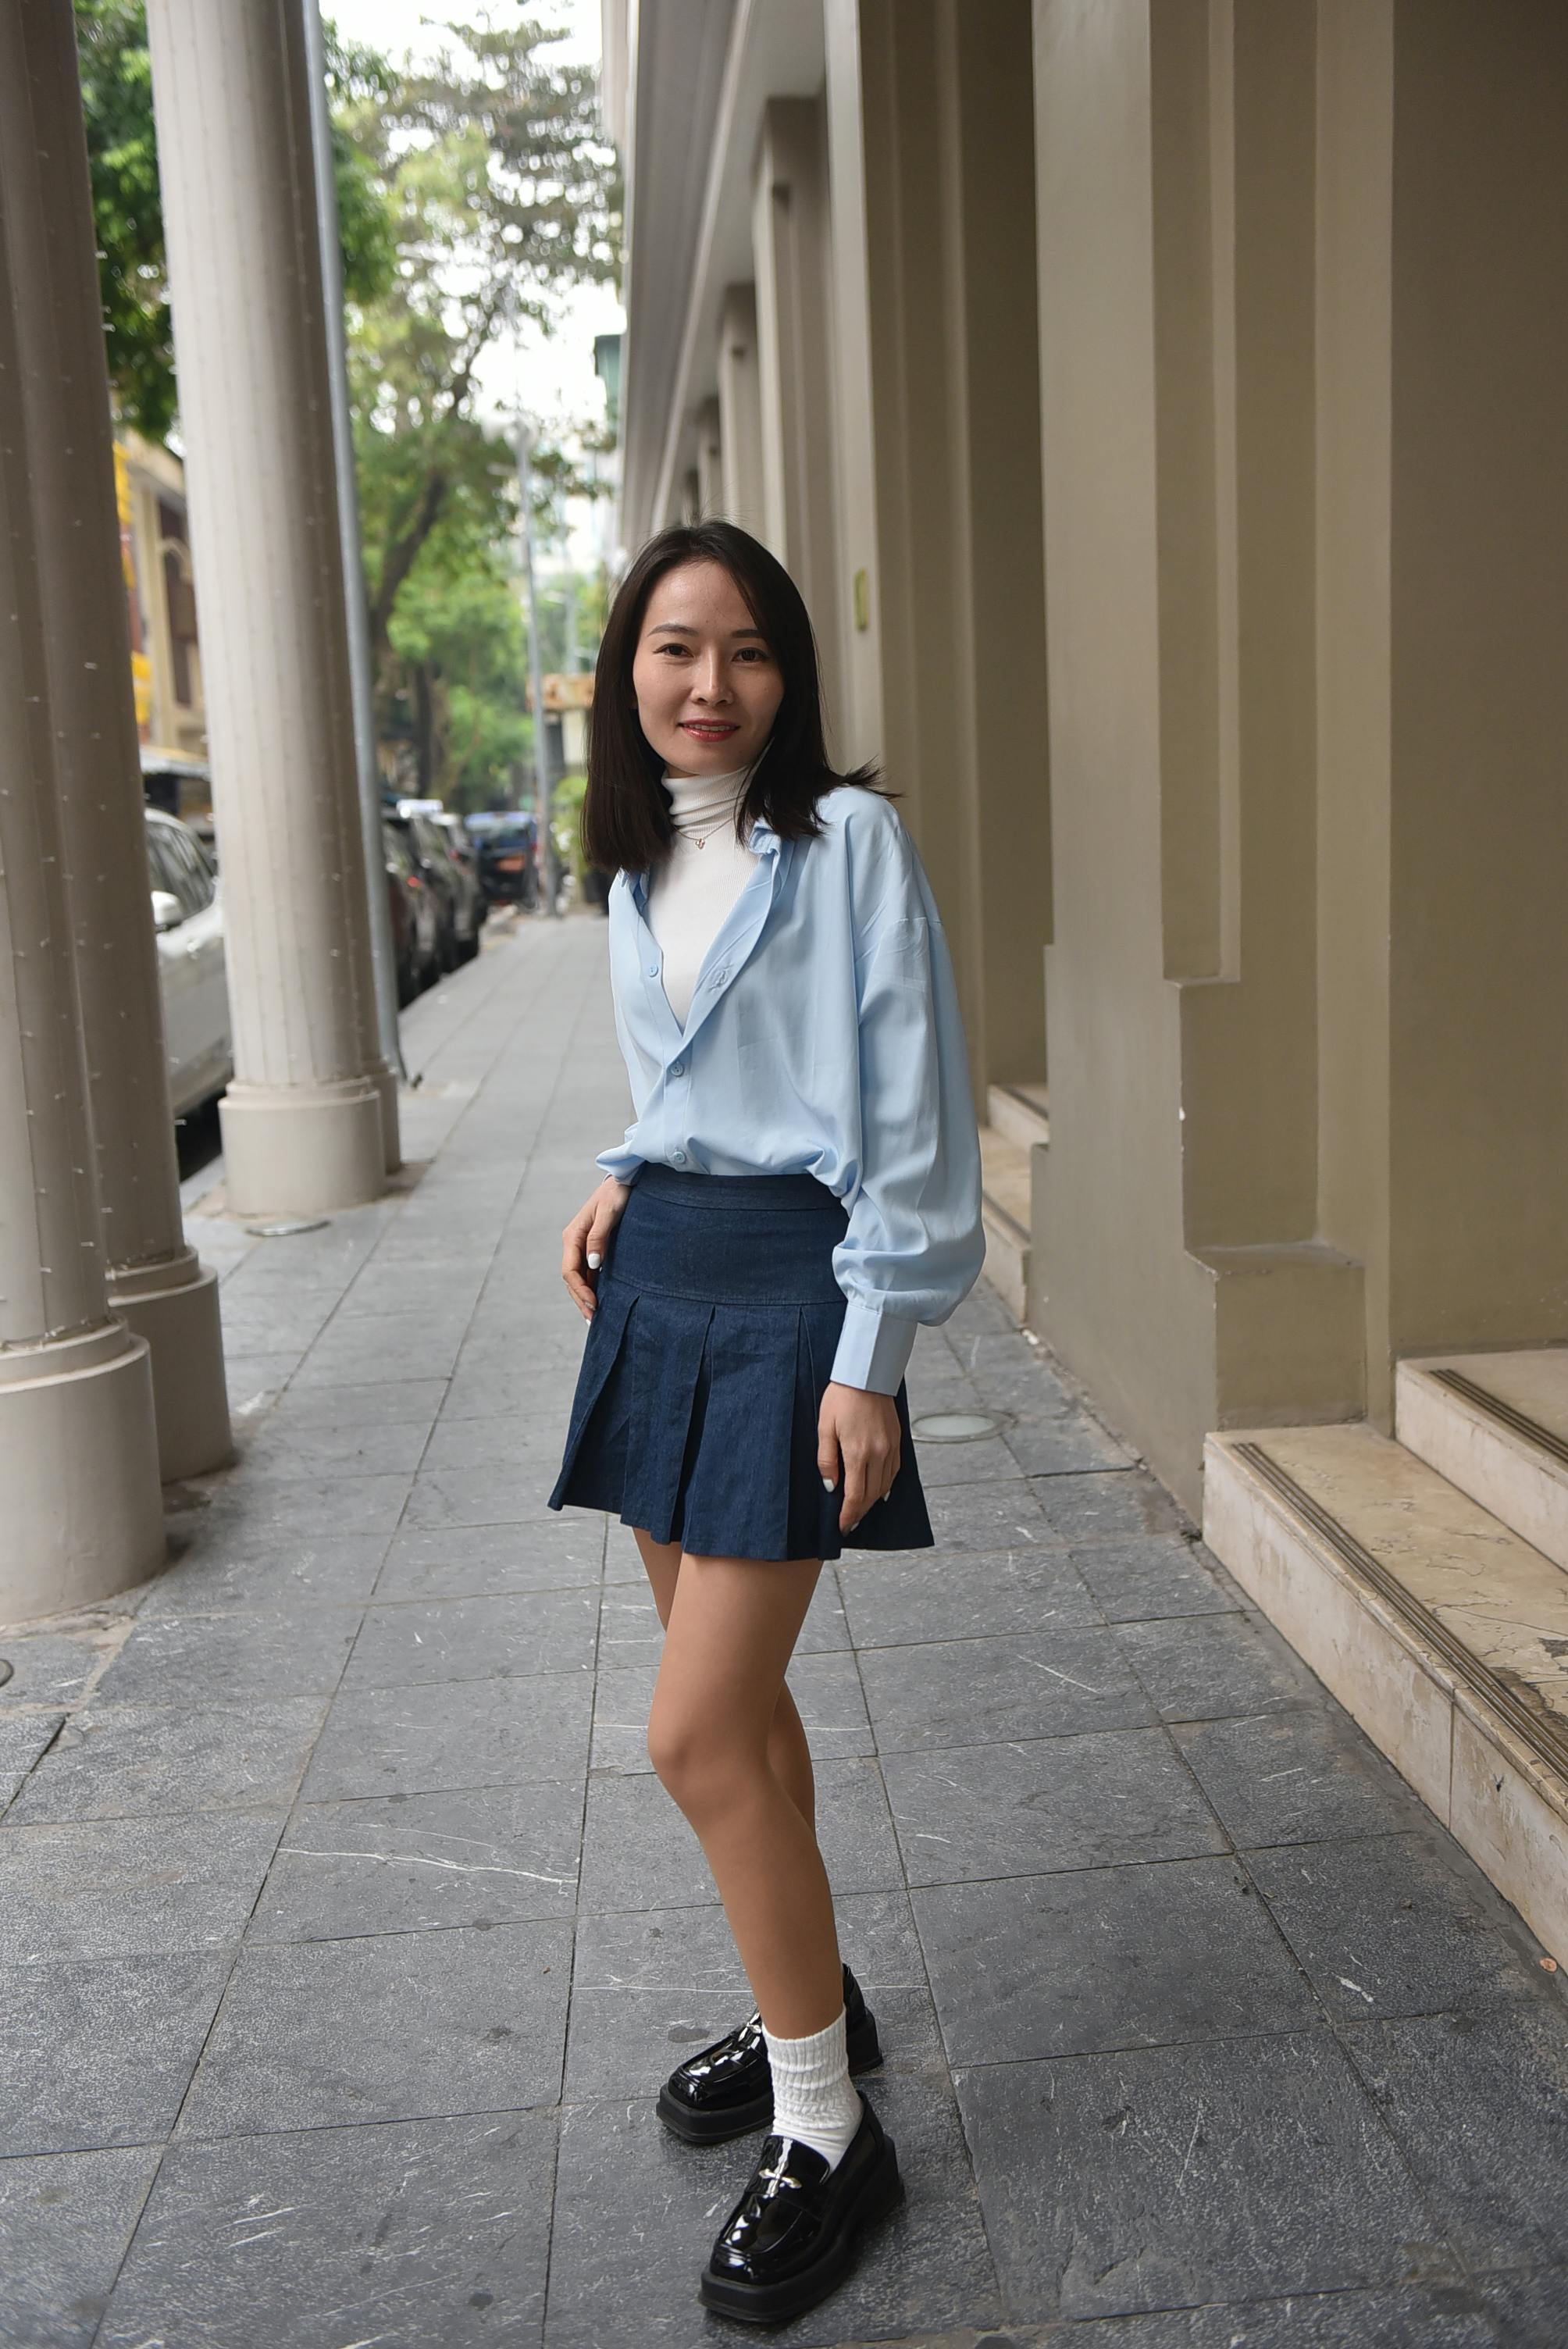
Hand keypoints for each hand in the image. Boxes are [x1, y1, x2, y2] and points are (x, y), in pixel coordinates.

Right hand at [562, 1177, 631, 1319]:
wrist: (626, 1179)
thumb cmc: (617, 1193)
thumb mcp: (609, 1212)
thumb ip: (599, 1237)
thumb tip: (593, 1264)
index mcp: (572, 1235)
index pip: (570, 1271)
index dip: (580, 1291)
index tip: (594, 1305)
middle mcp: (574, 1242)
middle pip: (572, 1278)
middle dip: (581, 1299)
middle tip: (593, 1319)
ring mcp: (582, 1245)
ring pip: (579, 1277)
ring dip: (584, 1296)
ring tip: (594, 1316)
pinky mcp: (594, 1246)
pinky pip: (588, 1272)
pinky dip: (591, 1287)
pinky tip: (599, 1298)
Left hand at [818, 1381, 900, 1532]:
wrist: (867, 1375)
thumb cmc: (841, 1398)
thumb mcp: (824, 1427)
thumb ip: (826, 1459)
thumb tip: (831, 1486)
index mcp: (858, 1452)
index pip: (855, 1495)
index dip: (848, 1515)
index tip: (842, 1527)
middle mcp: (878, 1454)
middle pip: (871, 1495)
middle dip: (859, 1512)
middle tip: (849, 1522)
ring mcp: (890, 1447)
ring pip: (884, 1485)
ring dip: (872, 1501)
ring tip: (860, 1509)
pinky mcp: (897, 1440)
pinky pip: (894, 1471)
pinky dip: (885, 1485)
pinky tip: (878, 1490)